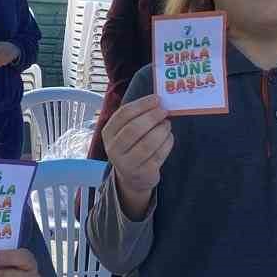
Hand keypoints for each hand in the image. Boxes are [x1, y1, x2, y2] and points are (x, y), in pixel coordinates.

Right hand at [102, 94, 172, 217]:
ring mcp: (128, 163)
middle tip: (164, 111)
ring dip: (161, 130)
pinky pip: (159, 154)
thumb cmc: (131, 146)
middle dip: (152, 117)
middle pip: (134, 129)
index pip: (123, 114)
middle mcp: (114, 149)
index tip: (157, 99)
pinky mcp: (144, 173)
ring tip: (167, 124)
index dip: (142, 105)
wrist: (132, 177)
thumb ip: (137, 116)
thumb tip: (158, 101)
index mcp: (108, 133)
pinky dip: (167, 142)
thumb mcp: (125, 131)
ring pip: (148, 143)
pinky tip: (168, 136)